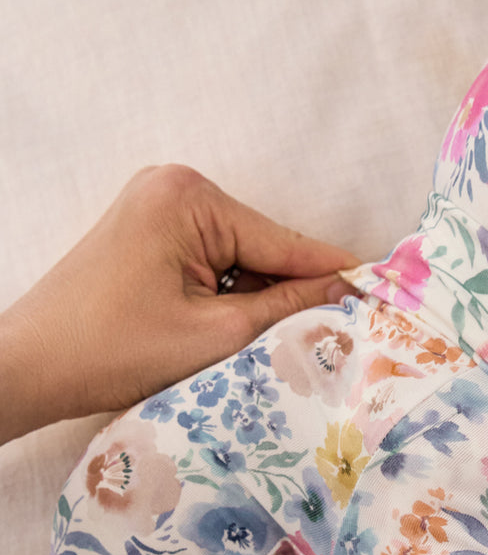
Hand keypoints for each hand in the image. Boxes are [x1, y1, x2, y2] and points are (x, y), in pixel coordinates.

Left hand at [1, 165, 358, 442]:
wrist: (29, 367)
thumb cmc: (110, 350)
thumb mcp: (216, 334)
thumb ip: (288, 307)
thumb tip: (345, 292)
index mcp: (189, 198)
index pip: (284, 242)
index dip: (335, 274)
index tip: (386, 292)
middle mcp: (175, 187)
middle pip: (263, 248)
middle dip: (289, 291)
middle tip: (331, 337)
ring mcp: (158, 206)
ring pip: (239, 259)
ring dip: (257, 299)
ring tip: (271, 344)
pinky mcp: (148, 231)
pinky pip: (211, 262)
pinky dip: (228, 296)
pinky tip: (233, 332)